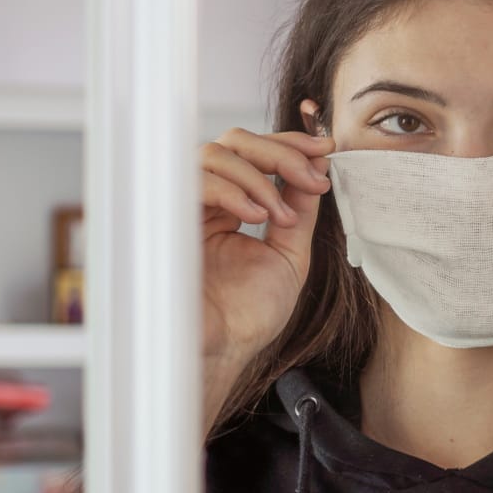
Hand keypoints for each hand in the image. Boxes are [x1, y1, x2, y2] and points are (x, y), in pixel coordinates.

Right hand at [199, 129, 334, 402]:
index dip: (289, 144)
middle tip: (312, 177)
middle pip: (234, 142)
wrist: (225, 349)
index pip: (253, 154)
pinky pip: (198, 182)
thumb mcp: (289, 253)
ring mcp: (184, 208)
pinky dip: (235, 191)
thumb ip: (300, 210)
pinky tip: (258, 216)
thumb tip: (317, 168)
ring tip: (280, 217)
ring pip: (216, 154)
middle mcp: (206, 203)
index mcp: (231, 208)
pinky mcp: (167, 219)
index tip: (324, 148)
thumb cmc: (249, 314)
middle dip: (280, 152)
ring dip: (260, 178)